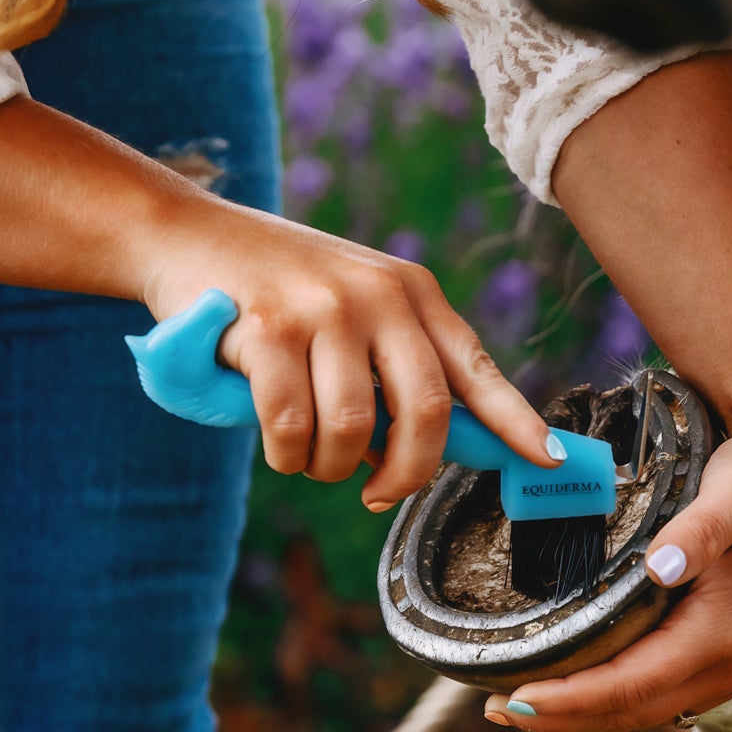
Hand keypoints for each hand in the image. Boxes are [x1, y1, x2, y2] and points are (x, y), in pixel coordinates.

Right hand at [144, 198, 556, 503]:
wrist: (183, 236)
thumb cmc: (273, 291)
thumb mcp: (349, 311)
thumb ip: (387, 372)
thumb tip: (409, 459)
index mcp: (412, 293)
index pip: (477, 369)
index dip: (515, 422)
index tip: (548, 460)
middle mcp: (380, 295)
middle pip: (427, 414)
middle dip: (407, 473)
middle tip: (380, 495)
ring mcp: (324, 309)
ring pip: (356, 429)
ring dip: (330, 466)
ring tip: (309, 457)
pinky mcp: (268, 328)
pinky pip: (292, 427)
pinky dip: (286, 454)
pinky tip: (277, 442)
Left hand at [483, 411, 731, 731]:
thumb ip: (698, 531)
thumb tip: (663, 567)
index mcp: (728, 634)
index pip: (631, 686)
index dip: (568, 700)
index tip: (510, 700)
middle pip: (634, 712)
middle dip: (563, 718)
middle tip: (494, 710)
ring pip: (649, 709)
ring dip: (586, 714)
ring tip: (523, 704)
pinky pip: (666, 693)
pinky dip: (616, 697)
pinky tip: (580, 684)